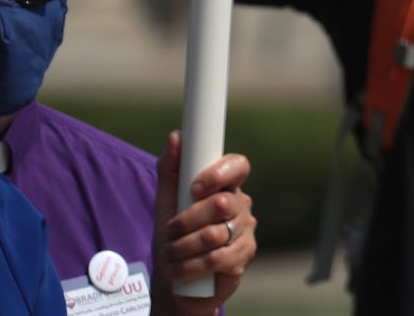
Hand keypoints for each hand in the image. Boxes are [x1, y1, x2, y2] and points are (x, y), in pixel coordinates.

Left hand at [151, 131, 254, 315]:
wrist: (177, 277)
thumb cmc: (173, 236)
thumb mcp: (166, 201)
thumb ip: (171, 169)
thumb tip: (176, 136)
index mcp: (225, 184)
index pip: (238, 165)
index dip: (218, 174)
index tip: (195, 188)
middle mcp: (241, 203)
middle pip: (223, 202)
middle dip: (188, 220)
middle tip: (170, 232)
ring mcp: (246, 229)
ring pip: (216, 233)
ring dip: (184, 247)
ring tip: (171, 255)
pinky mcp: (245, 255)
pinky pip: (218, 258)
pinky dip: (191, 266)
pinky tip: (180, 270)